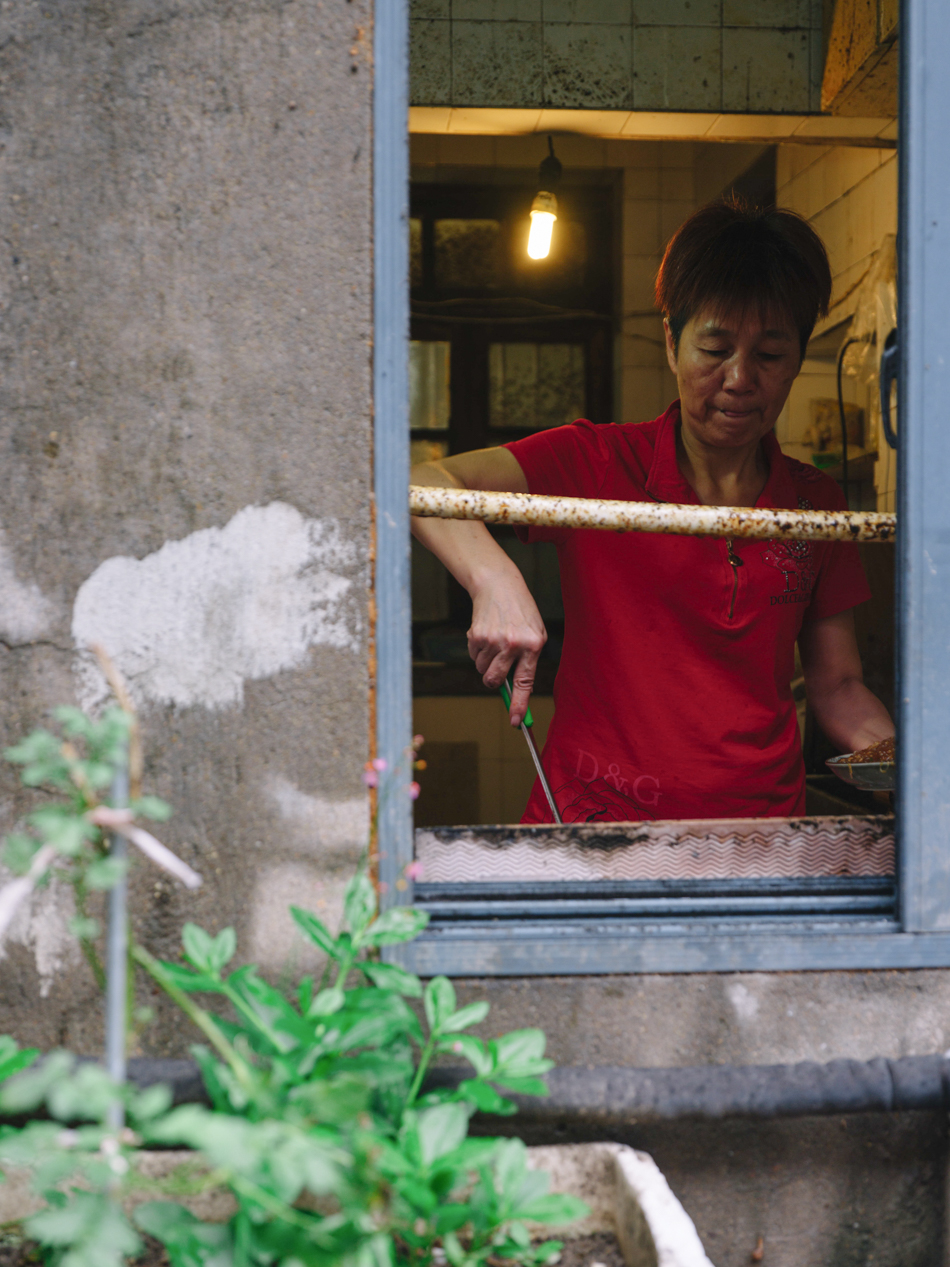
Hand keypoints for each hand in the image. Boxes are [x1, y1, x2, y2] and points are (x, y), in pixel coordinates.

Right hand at [467, 570, 546, 726]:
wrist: (499, 586)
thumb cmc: (521, 613)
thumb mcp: (535, 634)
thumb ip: (528, 662)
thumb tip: (514, 694)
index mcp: (533, 644)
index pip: (525, 682)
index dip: (519, 705)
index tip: (516, 722)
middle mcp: (513, 644)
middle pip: (495, 681)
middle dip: (493, 681)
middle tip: (497, 670)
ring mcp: (493, 640)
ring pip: (483, 670)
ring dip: (486, 663)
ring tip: (496, 643)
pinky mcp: (476, 635)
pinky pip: (474, 657)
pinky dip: (478, 651)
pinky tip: (487, 635)